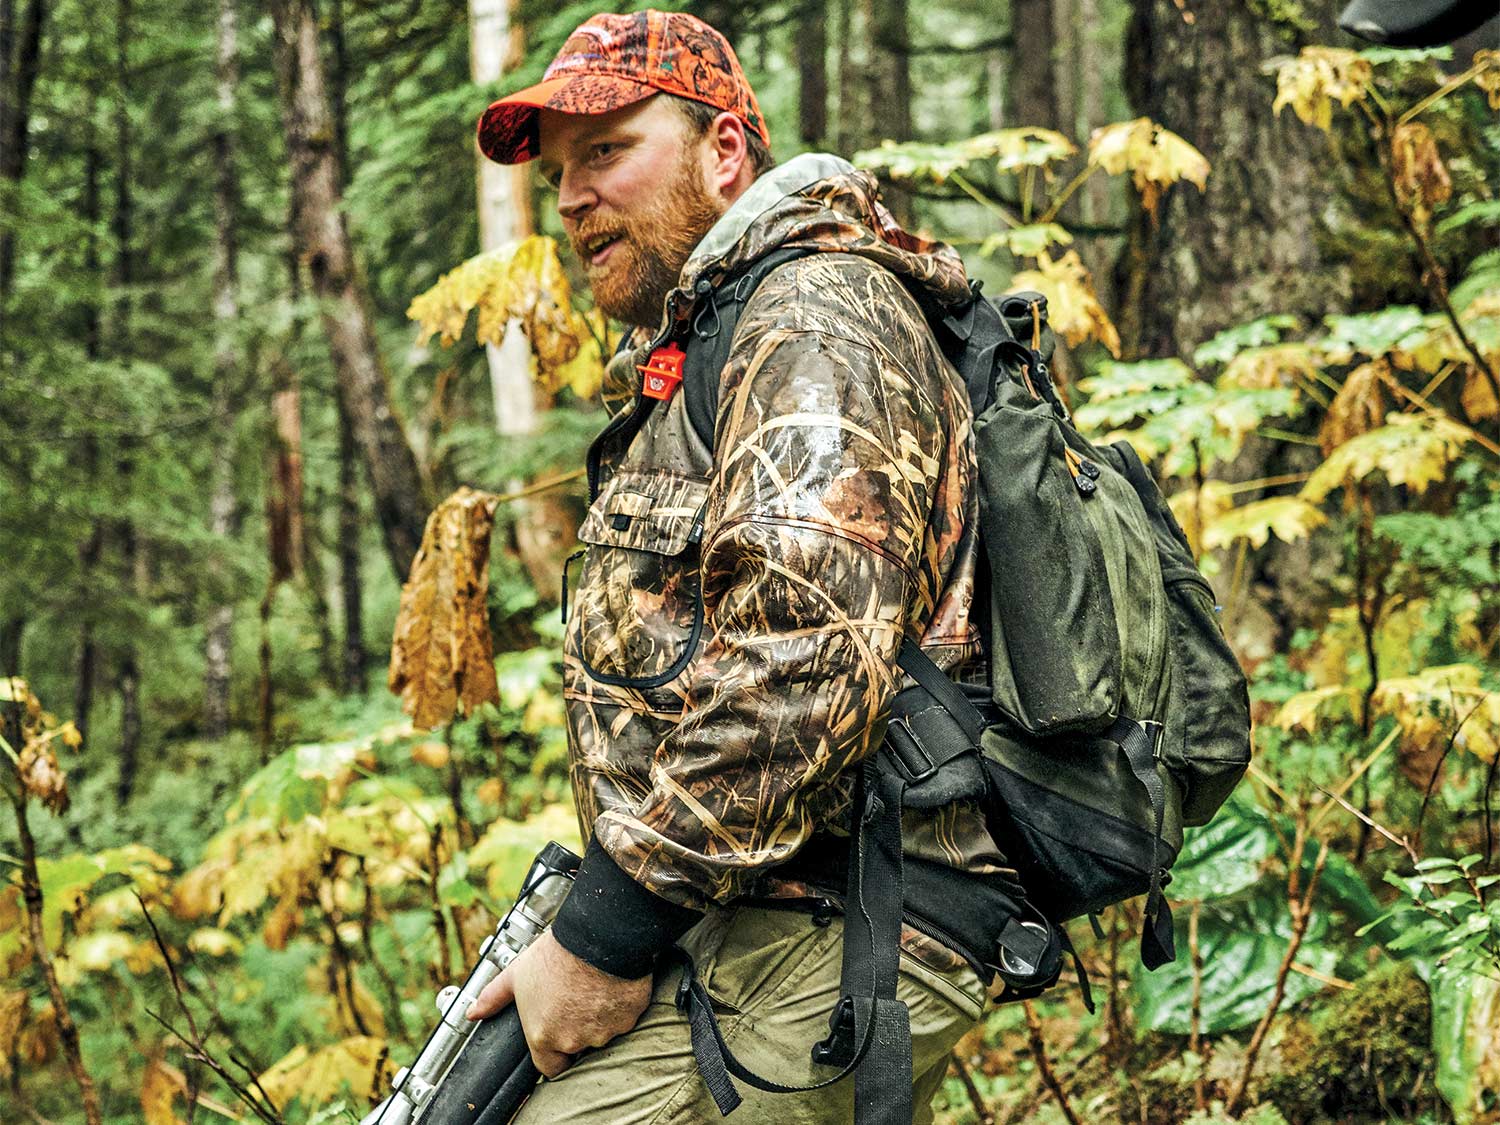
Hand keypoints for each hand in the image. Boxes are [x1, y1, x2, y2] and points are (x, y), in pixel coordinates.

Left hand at [467, 928, 652, 1077]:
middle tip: (576, 1001)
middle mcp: (574, 1040)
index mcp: (544, 1036)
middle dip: (578, 1030)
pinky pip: (625, 1018)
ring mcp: (604, 1031)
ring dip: (600, 1018)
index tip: (557, 1037)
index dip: (553, 1055)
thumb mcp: (516, 974)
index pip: (549, 1068)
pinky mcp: (629, 1018)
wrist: (596, 935)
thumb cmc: (555, 954)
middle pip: (577, 1048)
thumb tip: (472, 1012)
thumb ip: (494, 998)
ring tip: (593, 988)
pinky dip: (620, 1006)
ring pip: (603, 1033)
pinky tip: (612, 985)